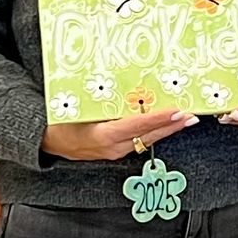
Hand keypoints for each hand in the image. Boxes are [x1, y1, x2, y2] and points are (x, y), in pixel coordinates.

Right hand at [41, 108, 198, 161]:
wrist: (44, 140)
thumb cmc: (59, 121)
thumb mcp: (78, 107)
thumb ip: (101, 99)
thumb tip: (125, 85)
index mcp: (103, 136)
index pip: (138, 125)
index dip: (160, 118)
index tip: (178, 111)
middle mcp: (113, 148)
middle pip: (149, 136)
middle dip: (172, 126)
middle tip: (192, 115)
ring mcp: (114, 152)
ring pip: (146, 140)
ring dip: (165, 129)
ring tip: (184, 118)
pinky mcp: (114, 151)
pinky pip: (138, 141)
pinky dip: (152, 132)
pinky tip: (162, 124)